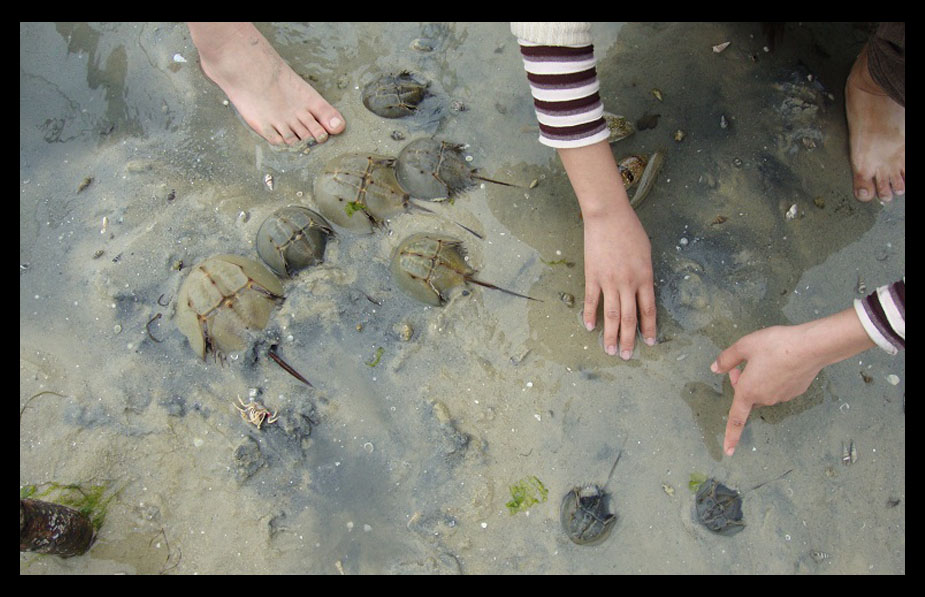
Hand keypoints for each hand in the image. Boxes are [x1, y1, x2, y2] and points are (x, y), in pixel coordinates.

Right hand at [558, 142, 656, 357]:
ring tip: (609, 350)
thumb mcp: (646, 253)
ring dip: (610, 335)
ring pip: (611, 315)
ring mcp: (609, 281)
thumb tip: (642, 292)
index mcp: (644, 277)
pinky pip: (592, 300)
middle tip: (627, 356)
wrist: (608, 216)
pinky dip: (590, 315)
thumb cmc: (630, 230)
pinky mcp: (592, 276)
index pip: (648, 310)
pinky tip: (590, 327)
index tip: (649, 343)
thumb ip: (645, 275)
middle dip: (629, 339)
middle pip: (629, 318)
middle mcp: (628, 283)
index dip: (649, 328)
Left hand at [711, 309, 875, 455]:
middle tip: (741, 365)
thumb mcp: (745, 346)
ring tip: (766, 358)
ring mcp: (782, 397)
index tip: (728, 452)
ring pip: (764, 392)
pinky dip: (776, 378)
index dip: (731, 436)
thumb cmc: (775, 345)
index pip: (736, 419)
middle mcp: (765, 398)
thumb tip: (714, 368)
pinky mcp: (796, 391)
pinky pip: (780, 388)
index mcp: (748, 391)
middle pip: (748, 398)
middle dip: (741, 384)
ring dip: (759, 380)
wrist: (811, 347)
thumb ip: (727, 359)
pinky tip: (782, 362)